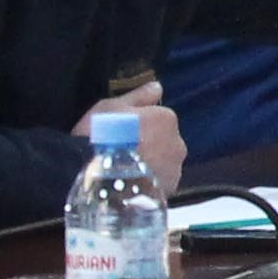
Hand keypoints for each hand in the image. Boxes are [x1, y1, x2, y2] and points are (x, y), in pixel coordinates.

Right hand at [90, 75, 185, 195]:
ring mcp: (175, 170)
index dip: (137, 125)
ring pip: (163, 162)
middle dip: (148, 145)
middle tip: (121, 153)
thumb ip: (138, 96)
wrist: (99, 182)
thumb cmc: (102, 137)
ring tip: (125, 172)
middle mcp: (178, 143)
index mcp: (166, 118)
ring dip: (150, 165)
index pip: (157, 118)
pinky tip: (131, 186)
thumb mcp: (112, 106)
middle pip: (163, 140)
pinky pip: (159, 182)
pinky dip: (149, 182)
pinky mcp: (169, 192)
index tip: (120, 133)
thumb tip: (157, 87)